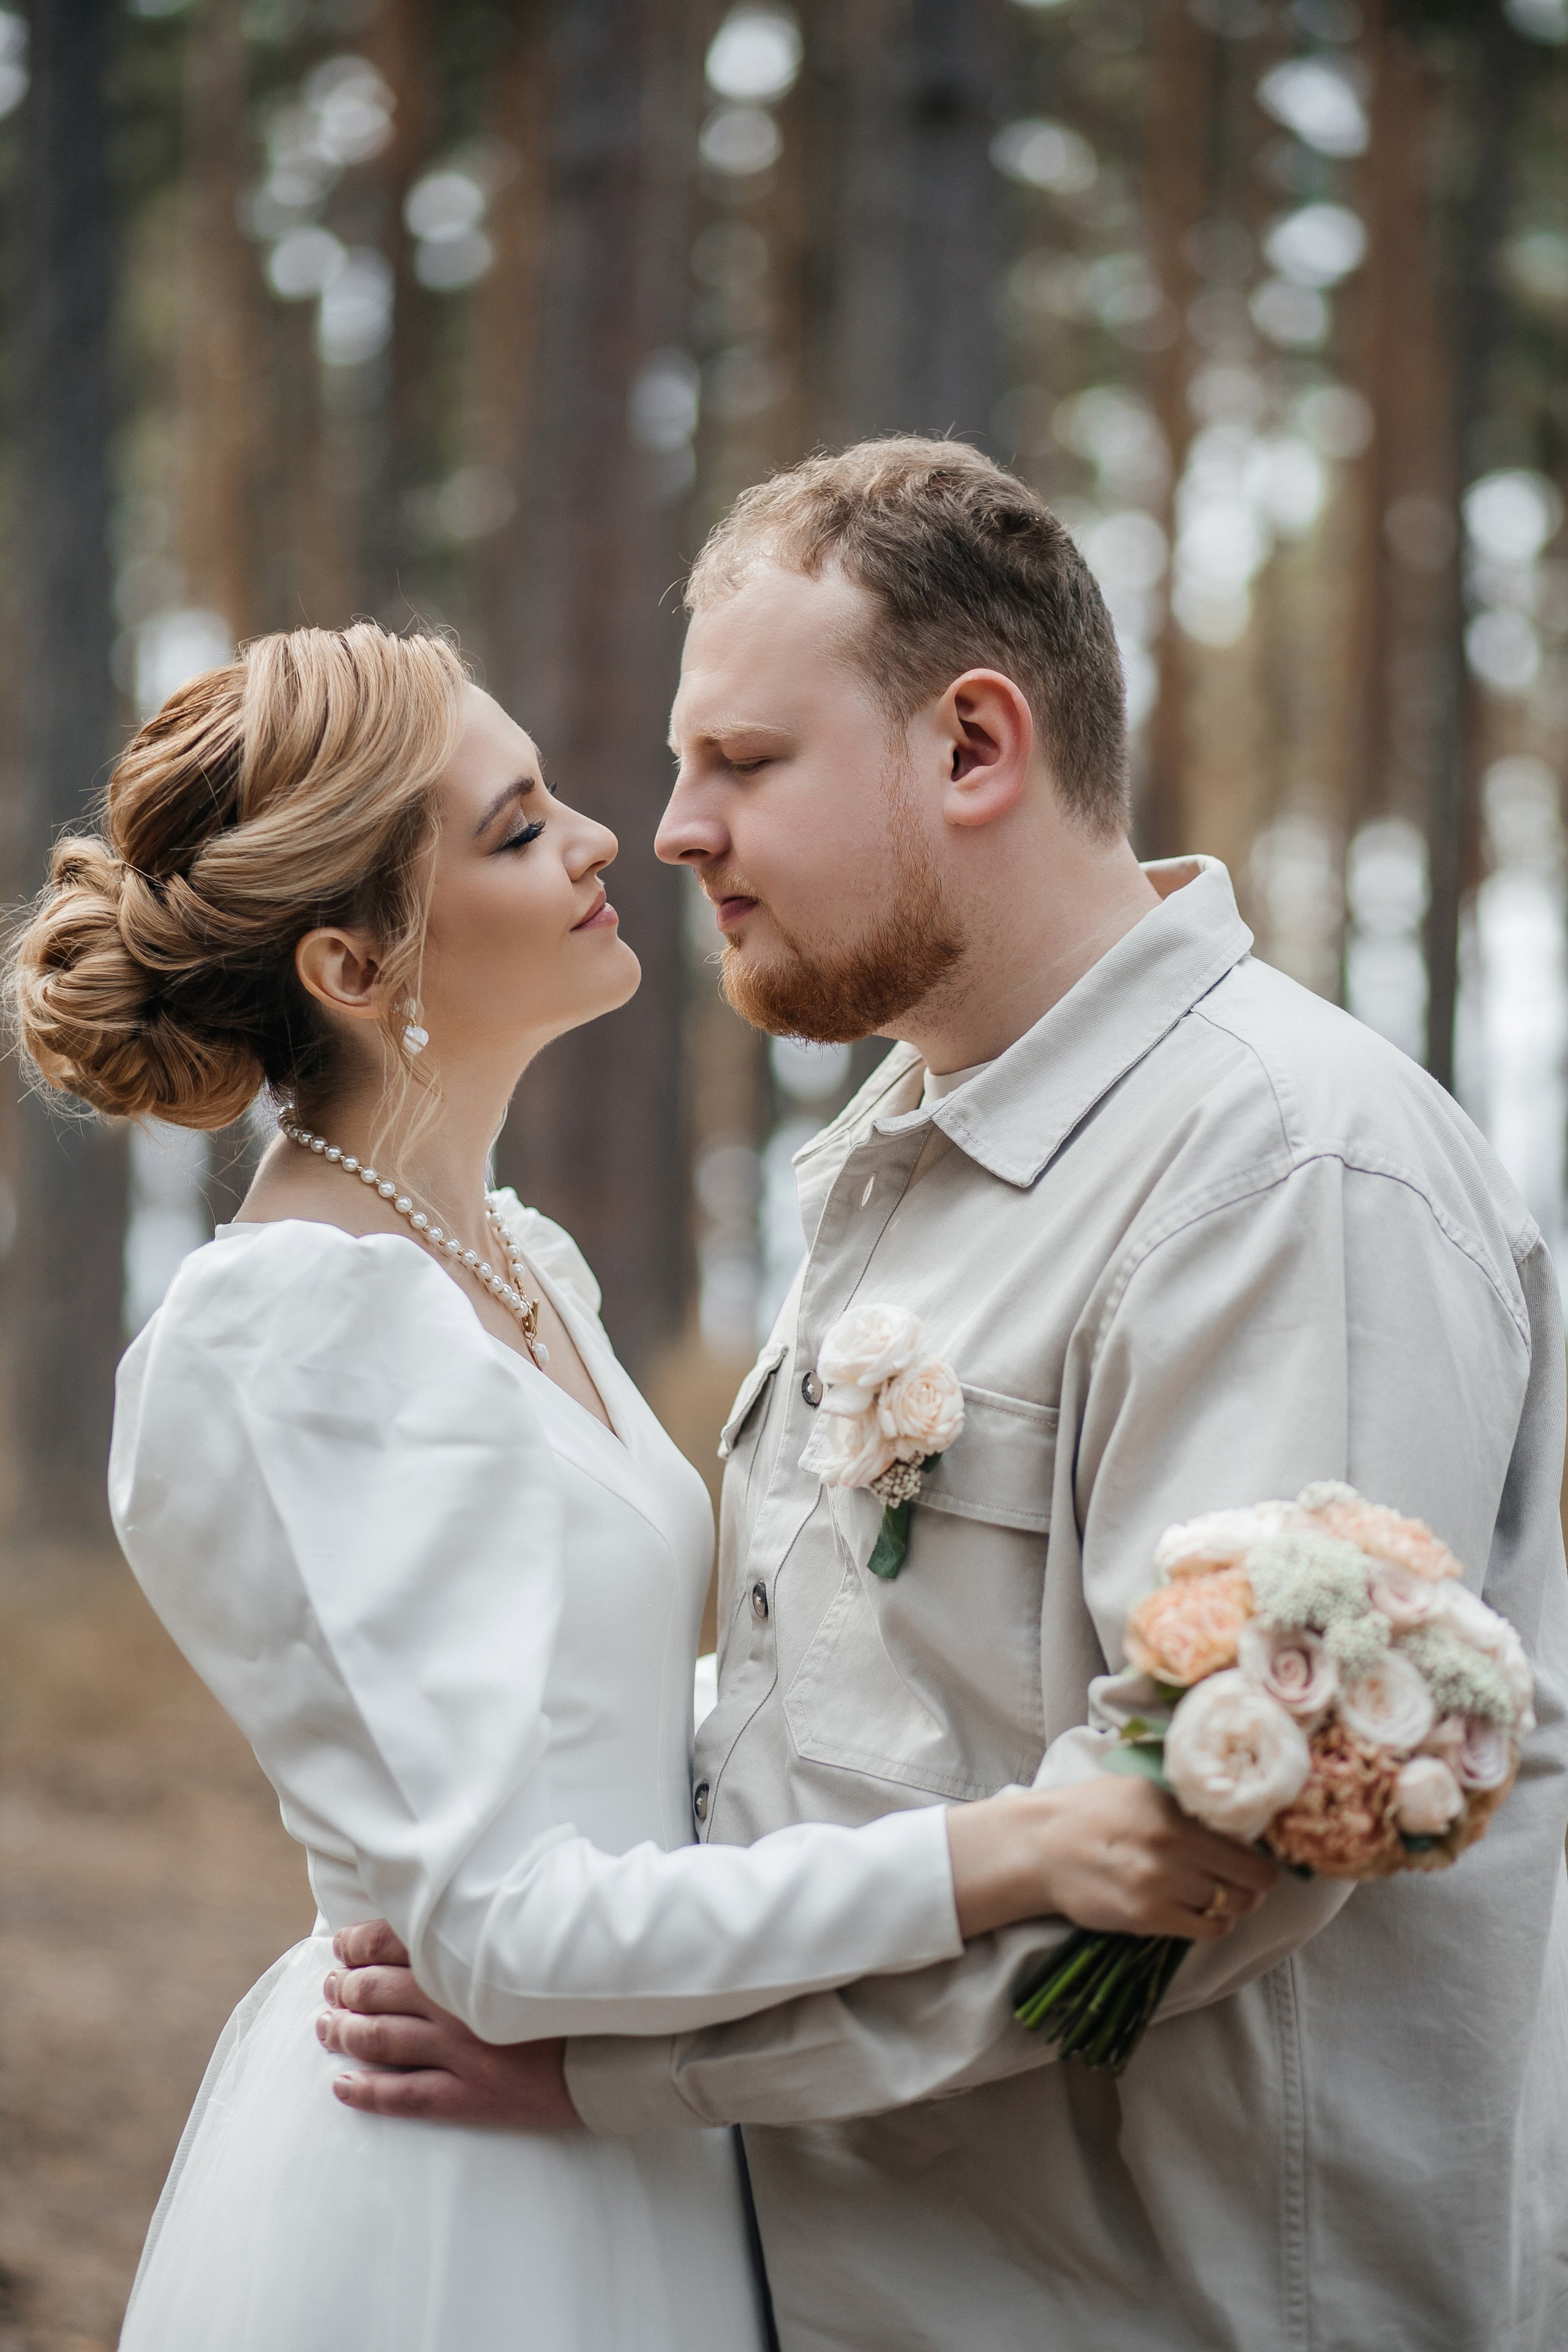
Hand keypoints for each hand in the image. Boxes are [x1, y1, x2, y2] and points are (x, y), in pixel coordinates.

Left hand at [318, 1920, 581, 2128]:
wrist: (619, 2049)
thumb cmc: (580, 1988)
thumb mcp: (538, 1940)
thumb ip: (494, 1923)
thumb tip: (451, 1907)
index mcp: (474, 1956)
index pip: (395, 1941)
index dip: (359, 1943)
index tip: (343, 1945)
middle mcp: (459, 2003)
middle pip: (378, 1991)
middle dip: (344, 1987)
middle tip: (330, 1986)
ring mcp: (463, 2053)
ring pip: (381, 2041)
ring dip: (344, 2033)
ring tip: (325, 2027)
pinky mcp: (471, 2097)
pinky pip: (404, 2096)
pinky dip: (365, 2091)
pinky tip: (341, 2085)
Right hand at [946, 1775, 1279, 1941]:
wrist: (1042, 1848)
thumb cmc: (1091, 1812)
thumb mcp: (1141, 1792)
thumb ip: (1184, 1808)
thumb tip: (1232, 1824)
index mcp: (1173, 1815)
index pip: (1244, 1847)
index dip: (1261, 1861)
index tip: (1263, 1864)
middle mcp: (1172, 1850)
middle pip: (1245, 1882)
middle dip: (1253, 1886)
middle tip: (1247, 1884)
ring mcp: (1159, 1888)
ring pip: (1228, 1907)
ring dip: (1232, 1905)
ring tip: (1221, 1896)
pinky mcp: (1146, 1919)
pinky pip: (1204, 1929)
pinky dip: (1212, 1923)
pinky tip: (1201, 1912)